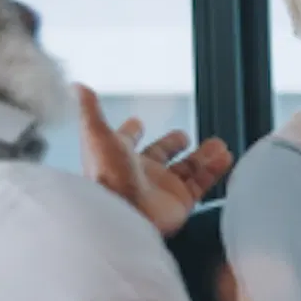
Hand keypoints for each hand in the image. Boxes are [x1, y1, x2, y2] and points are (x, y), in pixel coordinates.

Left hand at [76, 86, 231, 236]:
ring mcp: (161, 188)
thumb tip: (76, 85)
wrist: (123, 215)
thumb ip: (90, 111)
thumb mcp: (96, 136)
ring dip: (203, 156)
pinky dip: (214, 171)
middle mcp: (141, 172)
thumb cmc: (106, 177)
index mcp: (119, 155)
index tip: (136, 123)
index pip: (126, 140)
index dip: (131, 131)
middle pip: (160, 154)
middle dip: (171, 144)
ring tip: (218, 145)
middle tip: (182, 136)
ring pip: (186, 168)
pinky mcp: (179, 202)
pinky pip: (201, 184)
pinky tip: (224, 157)